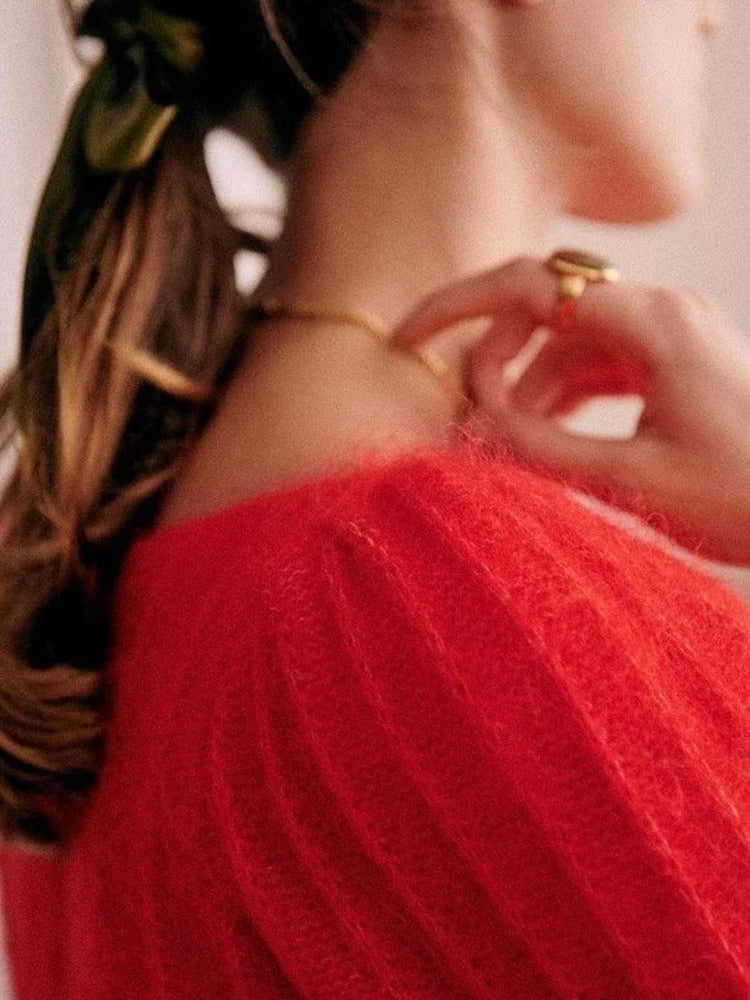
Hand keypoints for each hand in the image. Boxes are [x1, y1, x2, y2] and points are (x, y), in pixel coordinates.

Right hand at [391, 257, 749, 566]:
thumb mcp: (634, 480)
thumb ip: (541, 451)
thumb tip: (468, 431)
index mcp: (654, 323)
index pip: (530, 287)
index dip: (459, 307)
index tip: (410, 341)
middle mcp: (661, 313)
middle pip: (545, 305)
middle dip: (493, 353)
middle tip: (466, 412)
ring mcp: (668, 336)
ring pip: (567, 339)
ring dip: (526, 382)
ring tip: (502, 437)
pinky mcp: (672, 364)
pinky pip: (597, 364)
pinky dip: (560, 395)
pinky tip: (544, 436)